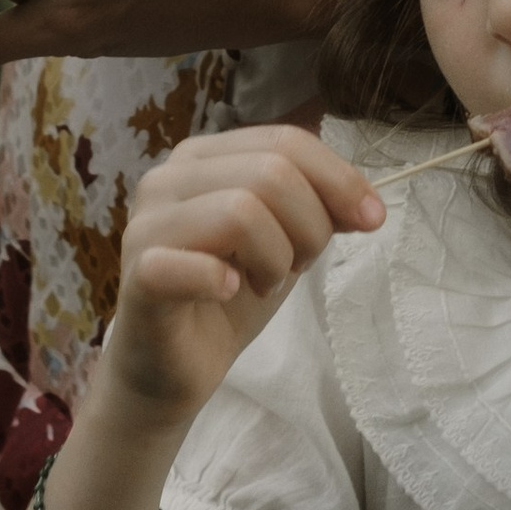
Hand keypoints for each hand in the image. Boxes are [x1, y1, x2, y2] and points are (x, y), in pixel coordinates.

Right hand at [97, 125, 384, 426]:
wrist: (172, 368)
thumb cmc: (226, 297)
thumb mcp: (285, 244)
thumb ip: (317, 210)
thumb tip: (366, 203)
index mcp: (203, 158)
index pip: (285, 141)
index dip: (339, 177)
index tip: (372, 219)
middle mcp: (168, 178)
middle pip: (271, 172)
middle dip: (310, 225)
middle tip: (300, 265)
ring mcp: (146, 225)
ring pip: (240, 210)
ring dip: (275, 257)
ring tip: (265, 283)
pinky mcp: (138, 275)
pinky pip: (187, 263)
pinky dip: (221, 279)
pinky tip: (230, 292)